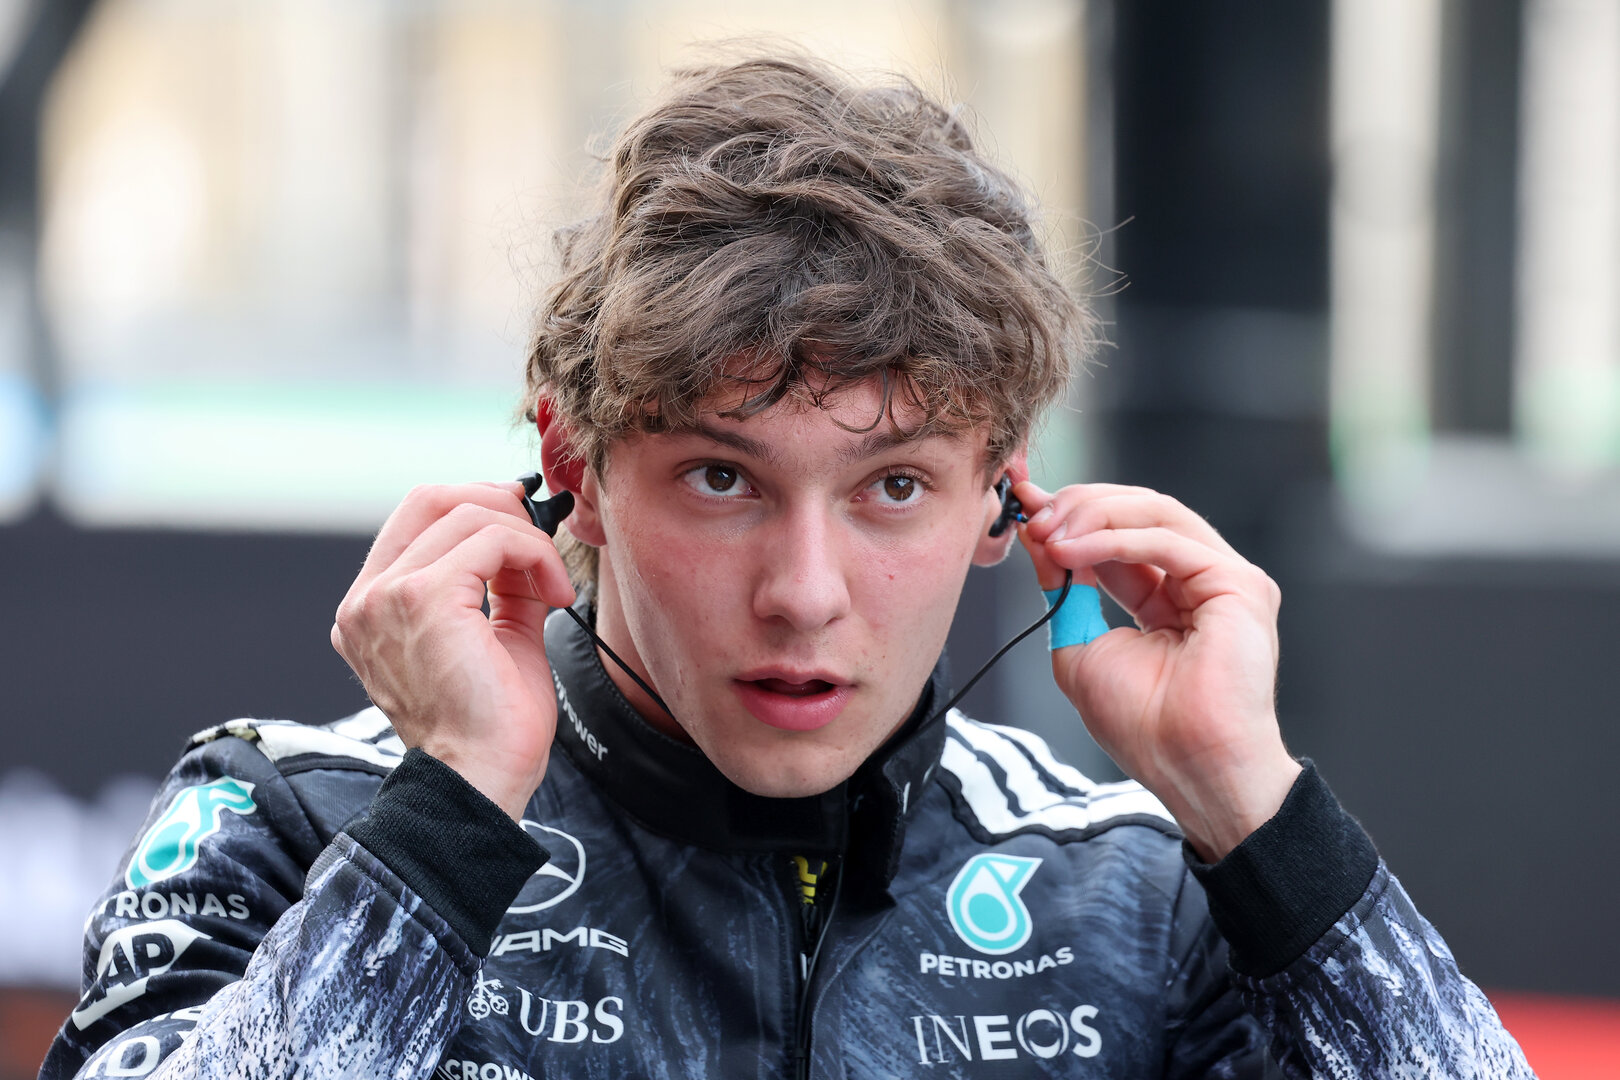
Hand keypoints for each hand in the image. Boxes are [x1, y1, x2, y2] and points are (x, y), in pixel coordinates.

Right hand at [331, 482, 575, 819]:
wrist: (482, 779)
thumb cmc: (489, 728)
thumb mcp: (495, 636)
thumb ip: (502, 586)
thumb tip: (526, 543)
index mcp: (372, 609)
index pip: (416, 520)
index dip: (475, 506)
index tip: (524, 526)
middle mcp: (367, 600)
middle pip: (431, 499)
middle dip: (498, 504)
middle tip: (542, 536)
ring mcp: (387, 597)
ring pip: (467, 515)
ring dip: (527, 540)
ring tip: (553, 586)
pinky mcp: (423, 599)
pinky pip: (491, 541)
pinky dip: (534, 555)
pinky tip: (554, 595)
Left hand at [1015, 481, 1300, 860]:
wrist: (1188, 768)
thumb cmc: (1143, 727)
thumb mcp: (1080, 644)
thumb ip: (1065, 589)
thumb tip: (1040, 539)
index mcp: (1169, 596)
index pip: (1119, 535)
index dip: (1071, 514)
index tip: (1023, 503)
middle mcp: (1201, 580)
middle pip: (1139, 511)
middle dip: (1078, 506)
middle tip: (1031, 515)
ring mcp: (1225, 579)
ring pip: (1155, 513)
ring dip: (1090, 516)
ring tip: (1046, 533)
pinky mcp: (1238, 584)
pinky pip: (1167, 540)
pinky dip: (1112, 539)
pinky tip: (1072, 551)